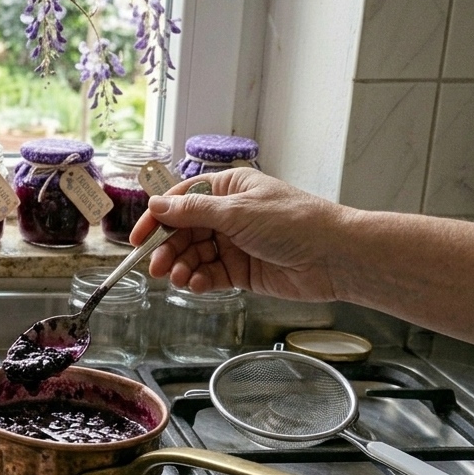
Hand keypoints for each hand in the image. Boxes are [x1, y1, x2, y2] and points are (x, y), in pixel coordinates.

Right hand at [128, 168, 350, 301]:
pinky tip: (196, 284)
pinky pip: (210, 275)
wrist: (334, 257)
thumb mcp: (238, 212)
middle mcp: (228, 215)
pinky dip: (199, 280)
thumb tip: (157, 205)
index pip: (181, 201)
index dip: (157, 219)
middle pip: (183, 231)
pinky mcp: (241, 270)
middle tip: (155, 267)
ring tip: (178, 278)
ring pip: (193, 255)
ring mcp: (234, 243)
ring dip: (181, 267)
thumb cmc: (295, 222)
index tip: (138, 238)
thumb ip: (193, 212)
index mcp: (228, 189)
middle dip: (167, 249)